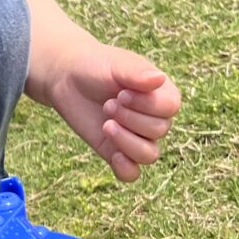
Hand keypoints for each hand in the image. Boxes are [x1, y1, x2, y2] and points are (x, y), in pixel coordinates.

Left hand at [42, 40, 180, 181]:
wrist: (67, 77)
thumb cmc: (96, 66)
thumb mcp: (116, 65)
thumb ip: (136, 73)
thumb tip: (159, 78)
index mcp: (161, 93)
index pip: (170, 108)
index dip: (146, 105)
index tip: (121, 93)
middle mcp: (154, 117)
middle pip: (159, 130)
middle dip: (130, 118)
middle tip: (108, 104)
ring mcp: (136, 137)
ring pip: (149, 155)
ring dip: (127, 141)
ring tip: (106, 124)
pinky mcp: (116, 152)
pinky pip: (132, 173)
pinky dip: (126, 169)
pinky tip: (114, 156)